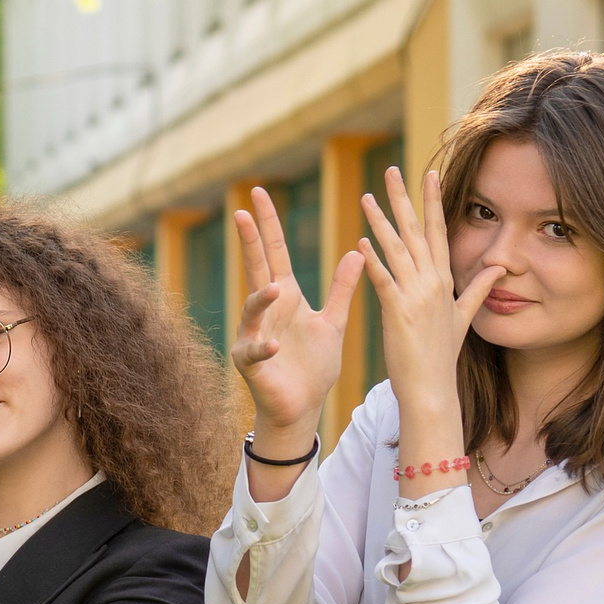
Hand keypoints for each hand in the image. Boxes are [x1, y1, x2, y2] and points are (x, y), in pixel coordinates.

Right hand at [229, 185, 361, 453]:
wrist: (302, 408)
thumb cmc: (313, 367)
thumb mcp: (332, 322)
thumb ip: (342, 289)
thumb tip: (358, 252)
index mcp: (286, 297)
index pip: (275, 253)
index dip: (268, 226)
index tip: (259, 195)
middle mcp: (266, 311)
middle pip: (256, 269)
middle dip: (250, 242)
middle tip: (244, 212)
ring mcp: (255, 335)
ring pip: (253, 309)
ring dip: (261, 298)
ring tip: (275, 288)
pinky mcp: (251, 363)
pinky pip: (253, 351)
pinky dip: (262, 346)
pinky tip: (273, 343)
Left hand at [357, 167, 501, 435]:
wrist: (433, 389)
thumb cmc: (443, 356)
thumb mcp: (464, 318)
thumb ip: (478, 289)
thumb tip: (498, 268)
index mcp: (445, 280)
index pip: (440, 231)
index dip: (434, 201)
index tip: (428, 173)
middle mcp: (432, 283)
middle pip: (417, 232)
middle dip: (404, 199)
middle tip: (392, 170)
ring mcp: (416, 297)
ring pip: (397, 250)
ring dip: (381, 222)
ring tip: (366, 197)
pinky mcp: (398, 313)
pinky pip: (384, 281)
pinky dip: (373, 262)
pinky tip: (361, 243)